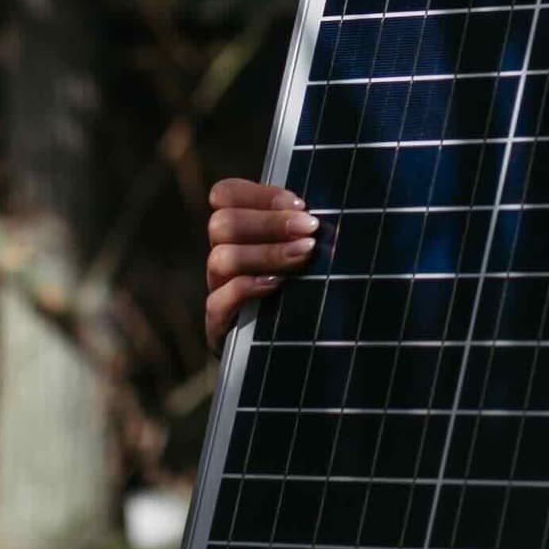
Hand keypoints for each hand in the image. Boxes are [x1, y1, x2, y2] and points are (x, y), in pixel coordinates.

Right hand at [206, 177, 315, 340]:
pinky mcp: (219, 326)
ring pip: (220, 258)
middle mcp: (223, 257)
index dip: (259, 194)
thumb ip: (306, 230)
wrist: (293, 353)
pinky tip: (278, 285)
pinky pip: (217, 302)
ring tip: (306, 254)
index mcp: (240, 232)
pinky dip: (246, 289)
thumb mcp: (305, 255)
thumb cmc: (306, 292)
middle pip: (222, 224)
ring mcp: (218, 291)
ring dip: (267, 252)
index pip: (225, 195)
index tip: (301, 205)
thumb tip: (331, 211)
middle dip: (270, 222)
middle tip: (311, 228)